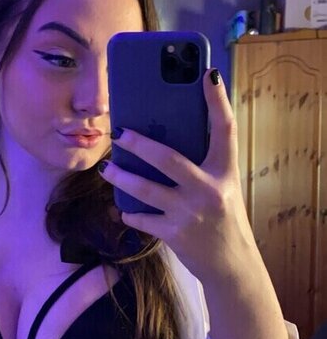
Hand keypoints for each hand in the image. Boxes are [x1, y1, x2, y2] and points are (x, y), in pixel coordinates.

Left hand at [98, 69, 257, 283]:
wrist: (230, 264)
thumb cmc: (222, 217)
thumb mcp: (222, 186)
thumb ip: (202, 165)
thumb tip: (166, 135)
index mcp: (225, 172)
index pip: (225, 129)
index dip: (218, 101)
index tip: (208, 74)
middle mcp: (209, 190)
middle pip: (168, 158)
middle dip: (139, 144)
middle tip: (119, 134)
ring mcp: (190, 213)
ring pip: (145, 189)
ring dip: (121, 178)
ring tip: (107, 169)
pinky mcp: (175, 234)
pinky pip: (142, 217)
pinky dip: (130, 212)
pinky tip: (124, 207)